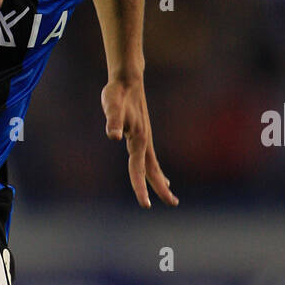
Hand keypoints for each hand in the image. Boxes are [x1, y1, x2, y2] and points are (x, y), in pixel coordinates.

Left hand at [101, 75, 177, 208]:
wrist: (127, 80)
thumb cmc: (116, 94)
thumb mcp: (111, 106)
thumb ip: (112, 121)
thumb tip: (113, 135)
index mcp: (138, 141)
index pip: (139, 170)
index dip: (140, 187)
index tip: (145, 204)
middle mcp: (144, 142)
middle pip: (153, 171)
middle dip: (161, 189)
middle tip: (173, 203)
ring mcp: (144, 139)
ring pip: (153, 166)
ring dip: (160, 181)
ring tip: (169, 195)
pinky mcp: (142, 135)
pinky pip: (150, 158)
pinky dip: (155, 169)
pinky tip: (158, 175)